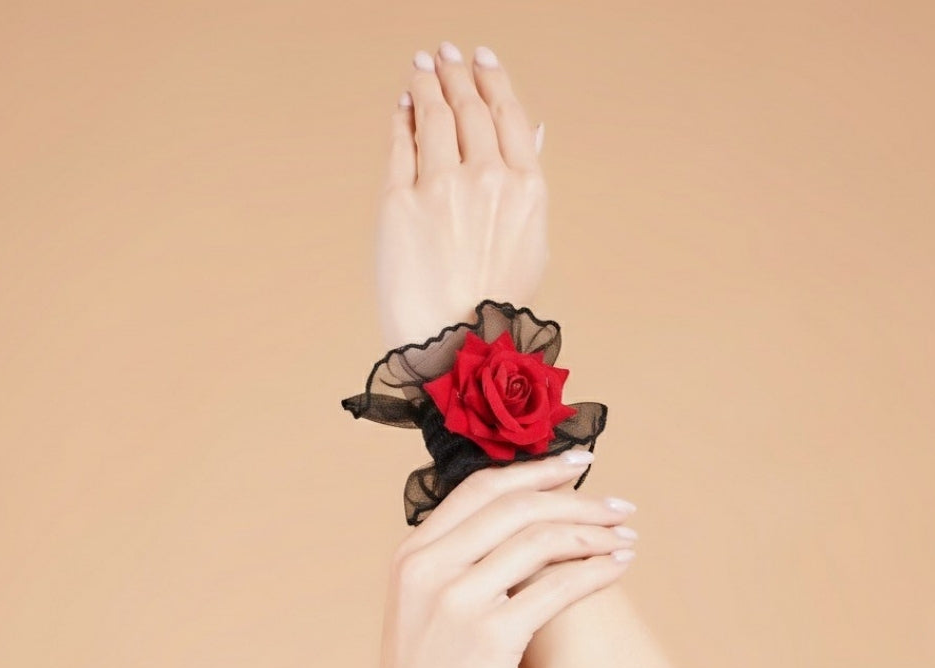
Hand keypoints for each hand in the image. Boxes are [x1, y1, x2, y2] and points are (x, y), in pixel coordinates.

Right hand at [373, 450, 636, 667]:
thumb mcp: (424, 612)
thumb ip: (456, 563)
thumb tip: (521, 526)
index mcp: (410, 556)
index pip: (479, 490)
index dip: (535, 472)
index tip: (578, 465)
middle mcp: (427, 567)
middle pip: (514, 506)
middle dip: (575, 498)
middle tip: (620, 506)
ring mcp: (455, 600)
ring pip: (539, 539)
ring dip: (593, 532)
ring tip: (627, 538)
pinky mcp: (488, 636)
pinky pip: (556, 586)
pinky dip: (595, 570)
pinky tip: (619, 567)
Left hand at [376, 42, 547, 350]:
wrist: (452, 345)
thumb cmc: (493, 304)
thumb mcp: (532, 244)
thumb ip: (527, 185)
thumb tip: (535, 132)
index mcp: (526, 189)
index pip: (507, 113)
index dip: (492, 78)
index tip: (480, 58)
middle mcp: (486, 178)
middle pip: (469, 106)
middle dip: (455, 72)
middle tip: (444, 55)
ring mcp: (441, 187)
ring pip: (433, 115)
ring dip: (426, 83)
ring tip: (421, 67)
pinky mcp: (399, 200)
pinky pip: (400, 144)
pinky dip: (401, 118)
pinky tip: (402, 106)